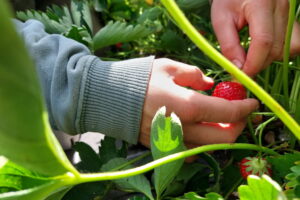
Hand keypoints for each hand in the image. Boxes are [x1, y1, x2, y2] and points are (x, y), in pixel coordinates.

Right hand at [139, 58, 258, 147]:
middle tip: (239, 113)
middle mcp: (183, 129)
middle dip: (238, 126)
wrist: (109, 99)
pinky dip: (202, 143)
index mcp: (187, 106)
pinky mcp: (163, 148)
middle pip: (223, 138)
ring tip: (219, 119)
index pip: (227, 112)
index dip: (244, 108)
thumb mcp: (168, 67)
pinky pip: (191, 152)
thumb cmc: (139, 79)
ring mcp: (173, 142)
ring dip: (220, 135)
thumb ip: (194, 75)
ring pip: (209, 147)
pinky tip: (199, 129)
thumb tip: (210, 85)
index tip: (252, 102)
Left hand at [211, 0, 299, 76]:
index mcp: (261, 3)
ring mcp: (290, 12)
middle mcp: (281, 6)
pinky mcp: (293, 18)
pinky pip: (295, 42)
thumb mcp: (221, 20)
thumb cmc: (227, 1)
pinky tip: (265, 49)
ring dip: (270, 58)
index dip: (253, 63)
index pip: (264, 41)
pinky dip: (280, 51)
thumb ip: (229, 45)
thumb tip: (238, 69)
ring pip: (289, 47)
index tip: (242, 76)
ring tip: (253, 55)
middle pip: (276, 47)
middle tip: (241, 67)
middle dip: (258, 63)